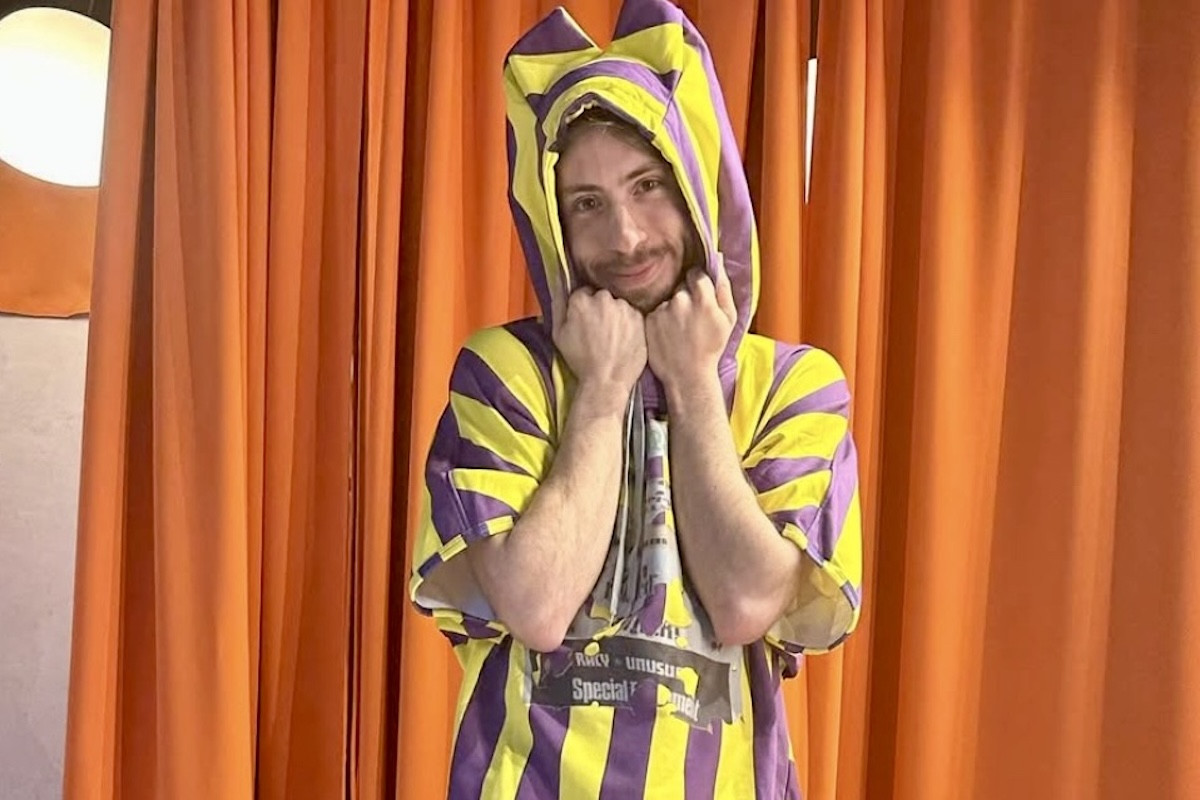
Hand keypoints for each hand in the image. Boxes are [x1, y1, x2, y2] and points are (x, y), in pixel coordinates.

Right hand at [551, 286, 646, 410]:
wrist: (607, 379)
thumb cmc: (580, 360)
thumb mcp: (559, 334)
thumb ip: (558, 306)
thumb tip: (558, 284)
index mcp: (581, 300)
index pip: (583, 292)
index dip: (583, 307)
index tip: (585, 320)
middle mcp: (604, 298)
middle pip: (602, 296)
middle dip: (600, 309)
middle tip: (599, 330)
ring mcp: (624, 307)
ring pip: (618, 304)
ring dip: (615, 315)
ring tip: (612, 337)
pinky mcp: (640, 318)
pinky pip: (632, 314)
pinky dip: (629, 323)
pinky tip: (623, 339)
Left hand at [645, 259, 736, 392]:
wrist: (687, 375)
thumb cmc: (712, 348)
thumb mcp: (728, 319)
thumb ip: (724, 288)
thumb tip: (719, 261)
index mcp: (702, 298)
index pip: (696, 274)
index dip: (698, 284)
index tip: (699, 296)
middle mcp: (679, 300)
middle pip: (680, 286)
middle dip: (685, 295)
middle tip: (690, 316)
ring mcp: (661, 310)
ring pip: (667, 298)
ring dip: (672, 307)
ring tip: (678, 328)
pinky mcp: (648, 320)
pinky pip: (655, 310)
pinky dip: (660, 318)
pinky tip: (667, 333)